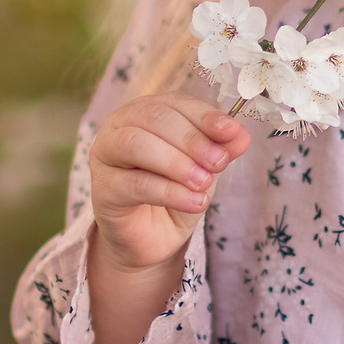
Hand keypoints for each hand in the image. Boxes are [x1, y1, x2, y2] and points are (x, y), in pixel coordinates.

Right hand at [87, 93, 250, 272]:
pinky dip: (170, 192)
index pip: (175, 102)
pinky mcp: (103, 189)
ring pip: (136, 144)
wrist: (151, 240)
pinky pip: (135, 184)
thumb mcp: (204, 169)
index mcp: (145, 112)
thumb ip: (220, 149)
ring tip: (203, 183)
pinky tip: (194, 202)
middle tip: (218, 162)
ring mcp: (105, 156)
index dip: (204, 115)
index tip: (231, 131)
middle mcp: (119, 126)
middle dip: (191, 139)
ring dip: (176, 162)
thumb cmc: (174, 195)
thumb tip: (240, 135)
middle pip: (153, 118)